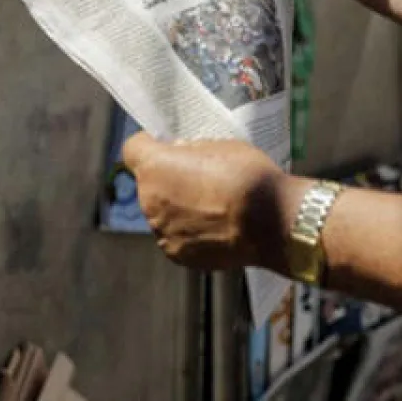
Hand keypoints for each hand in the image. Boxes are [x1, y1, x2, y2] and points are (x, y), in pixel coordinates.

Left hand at [122, 132, 298, 271]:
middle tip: (198, 180)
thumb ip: (191, 152)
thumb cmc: (246, 176)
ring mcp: (161, 231)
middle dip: (167, 180)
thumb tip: (180, 155)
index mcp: (154, 167)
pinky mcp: (176, 254)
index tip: (166, 147)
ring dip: (177, 208)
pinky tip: (214, 228)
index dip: (149, 146)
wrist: (269, 222)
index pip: (133, 149)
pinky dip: (189, 232)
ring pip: (162, 212)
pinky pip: (175, 236)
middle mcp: (149, 201)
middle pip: (149, 184)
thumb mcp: (218, 146)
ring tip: (211, 209)